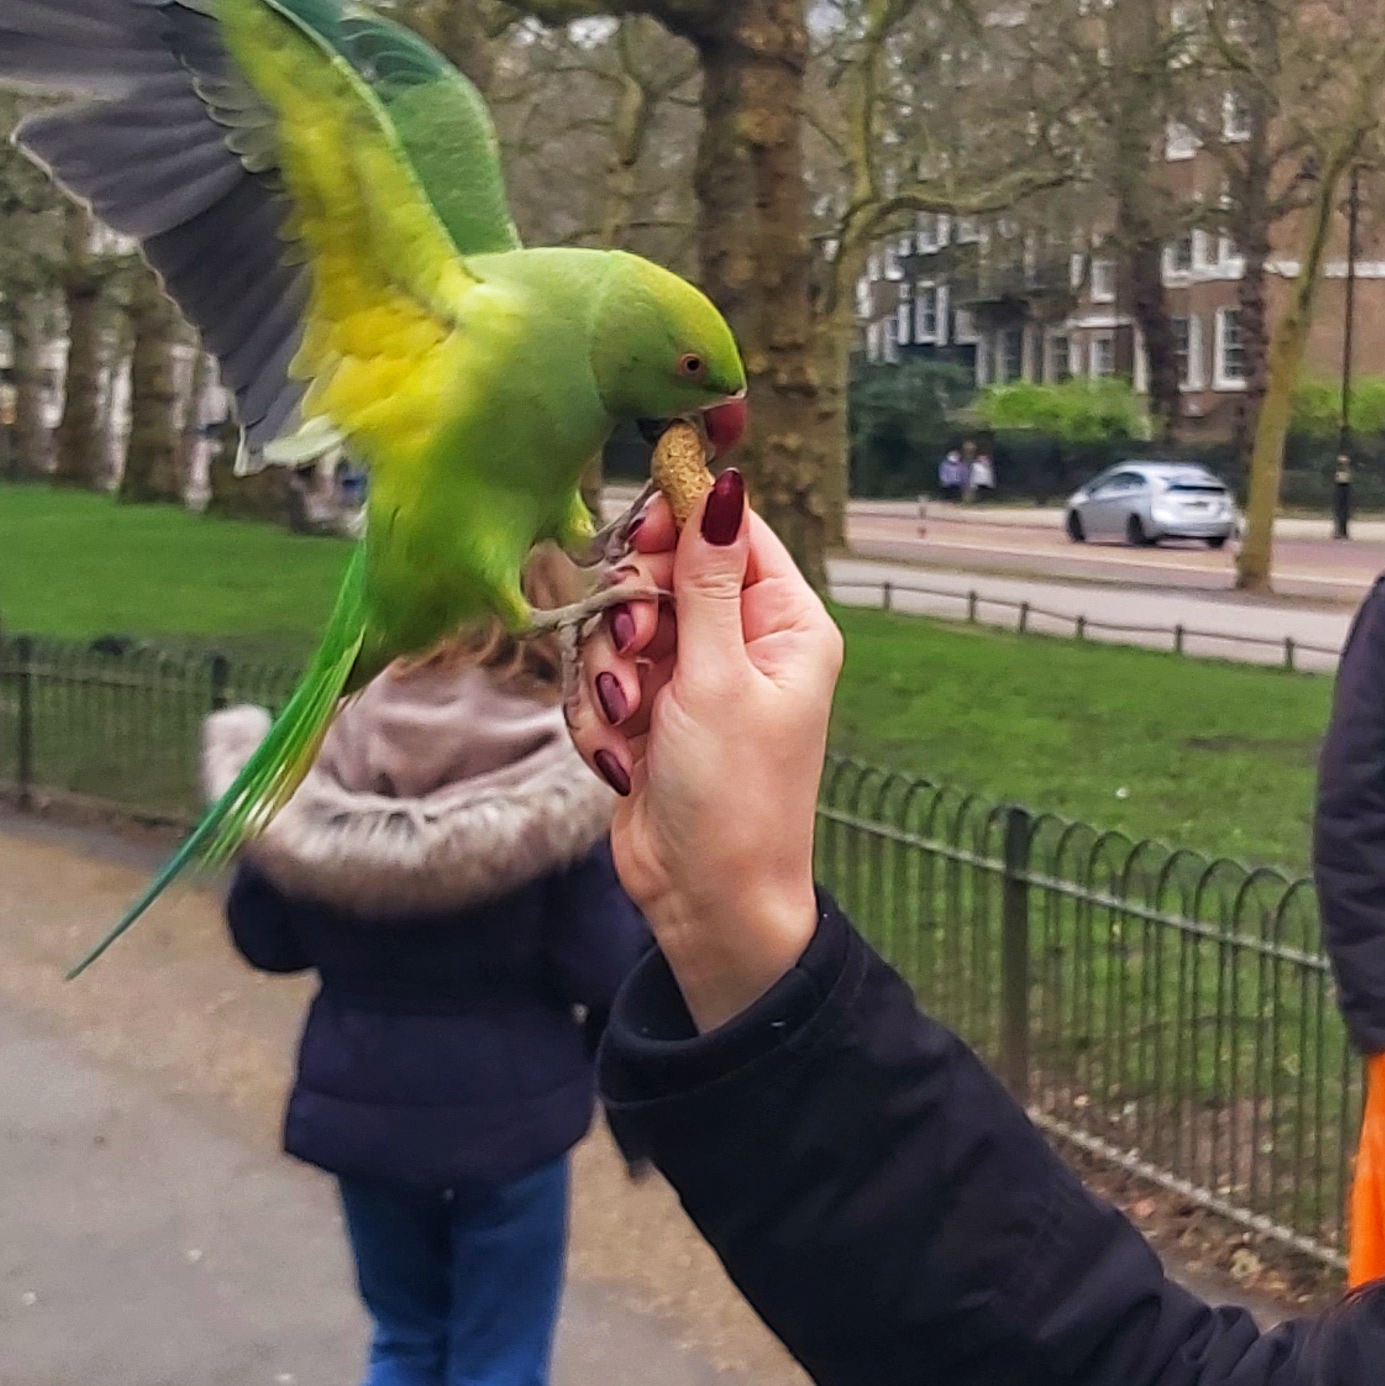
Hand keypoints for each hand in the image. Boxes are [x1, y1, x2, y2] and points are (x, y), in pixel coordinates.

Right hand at [568, 468, 838, 1031]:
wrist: (705, 903)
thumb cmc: (734, 797)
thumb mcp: (718, 678)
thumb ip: (708, 578)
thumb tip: (724, 482)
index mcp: (786, 624)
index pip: (731, 531)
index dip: (680, 521)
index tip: (638, 532)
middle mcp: (742, 642)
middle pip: (662, 569)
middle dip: (631, 608)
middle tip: (635, 650)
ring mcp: (691, 678)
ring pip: (618, 623)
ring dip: (608, 670)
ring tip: (627, 717)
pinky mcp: (647, 714)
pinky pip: (599, 678)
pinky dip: (598, 715)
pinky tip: (618, 757)